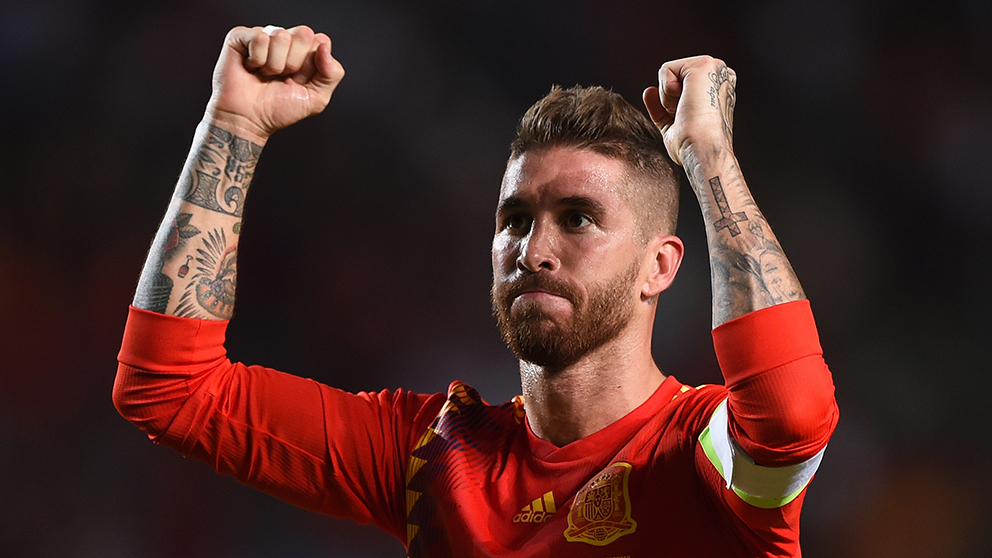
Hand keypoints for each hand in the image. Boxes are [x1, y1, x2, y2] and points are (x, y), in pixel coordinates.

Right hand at [204, 25, 345, 140]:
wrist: (249, 120)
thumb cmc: (279, 109)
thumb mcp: (317, 98)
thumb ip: (332, 73)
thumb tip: (323, 46)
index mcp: (305, 51)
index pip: (321, 40)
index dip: (312, 65)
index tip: (299, 80)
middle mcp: (286, 39)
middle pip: (304, 33)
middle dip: (294, 62)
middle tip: (281, 77)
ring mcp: (264, 35)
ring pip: (281, 35)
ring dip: (274, 64)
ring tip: (265, 75)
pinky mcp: (241, 36)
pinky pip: (260, 38)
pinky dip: (257, 59)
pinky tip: (251, 68)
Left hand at [642, 55, 735, 165]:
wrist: (701, 149)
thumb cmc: (691, 145)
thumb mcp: (671, 124)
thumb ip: (661, 107)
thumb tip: (649, 90)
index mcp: (716, 91)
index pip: (680, 88)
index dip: (672, 106)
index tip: (684, 121)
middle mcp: (719, 77)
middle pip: (674, 79)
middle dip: (670, 100)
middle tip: (685, 116)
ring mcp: (715, 69)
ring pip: (669, 73)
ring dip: (668, 97)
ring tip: (686, 110)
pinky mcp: (705, 64)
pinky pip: (665, 69)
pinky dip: (666, 90)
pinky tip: (684, 102)